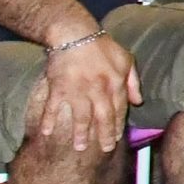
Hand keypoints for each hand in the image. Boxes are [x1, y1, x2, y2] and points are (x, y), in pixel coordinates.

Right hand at [33, 33, 139, 153]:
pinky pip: (53, 107)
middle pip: (102, 117)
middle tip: (105, 149)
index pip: (119, 109)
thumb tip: (138, 101)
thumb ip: (133, 81)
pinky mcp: (58, 87)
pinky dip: (48, 120)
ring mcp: (77, 90)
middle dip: (104, 135)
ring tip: (80, 147)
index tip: (116, 137)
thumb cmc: (102, 46)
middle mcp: (98, 89)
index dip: (118, 125)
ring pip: (80, 117)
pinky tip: (46, 132)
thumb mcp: (126, 59)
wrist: (75, 34)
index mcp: (115, 83)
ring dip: (80, 133)